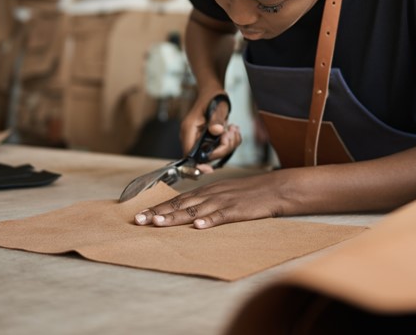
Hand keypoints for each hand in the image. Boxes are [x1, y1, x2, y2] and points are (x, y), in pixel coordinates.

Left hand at [134, 172, 288, 228]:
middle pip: (181, 204)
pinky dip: (209, 221)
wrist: (276, 188)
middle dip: (158, 212)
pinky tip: (198, 226)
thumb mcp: (225, 192)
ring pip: (195, 210)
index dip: (158, 207)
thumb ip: (207, 200)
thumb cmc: (250, 193)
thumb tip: (189, 211)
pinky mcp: (237, 210)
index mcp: (208, 191)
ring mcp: (224, 201)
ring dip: (176, 216)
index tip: (140, 216)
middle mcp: (211, 194)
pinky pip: (221, 216)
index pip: (178, 200)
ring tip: (159, 223)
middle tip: (139, 221)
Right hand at [180, 94, 241, 168]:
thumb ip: (216, 120)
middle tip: (230, 133)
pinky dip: (230, 142)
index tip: (209, 169)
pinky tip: (232, 130)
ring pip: (215, 153)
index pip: (190, 155)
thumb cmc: (212, 98)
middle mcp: (191, 137)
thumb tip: (217, 131)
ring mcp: (199, 139)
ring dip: (229, 144)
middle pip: (205, 156)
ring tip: (233, 129)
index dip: (200, 164)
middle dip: (222, 147)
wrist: (213, 92)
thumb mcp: (217, 107)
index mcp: (188, 130)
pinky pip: (219, 148)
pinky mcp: (208, 140)